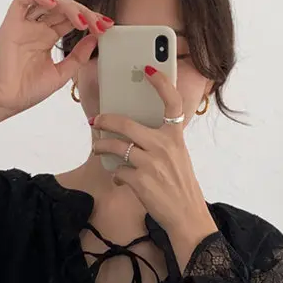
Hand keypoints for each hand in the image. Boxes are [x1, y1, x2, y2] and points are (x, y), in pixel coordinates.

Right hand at [0, 0, 112, 121]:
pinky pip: (23, 0)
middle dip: (85, 13)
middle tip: (100, 25)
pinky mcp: (11, 24)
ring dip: (68, 7)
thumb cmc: (28, 90)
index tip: (107, 27)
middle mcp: (38, 28)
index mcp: (48, 38)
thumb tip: (95, 38)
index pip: (72, 20)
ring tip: (82, 21)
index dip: (91, 20)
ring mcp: (25, 24)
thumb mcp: (61, 74)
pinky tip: (53, 5)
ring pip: (48, 2)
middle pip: (64, 9)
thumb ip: (78, 57)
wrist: (5, 101)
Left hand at [90, 67, 217, 259]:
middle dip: (106, 121)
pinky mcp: (140, 181)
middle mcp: (164, 146)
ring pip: (116, 147)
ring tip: (98, 148)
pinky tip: (120, 179)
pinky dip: (116, 175)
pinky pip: (118, 171)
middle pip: (126, 124)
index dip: (160, 82)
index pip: (171, 102)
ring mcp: (151, 164)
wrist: (186, 215)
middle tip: (96, 121)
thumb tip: (136, 133)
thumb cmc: (180, 186)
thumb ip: (162, 142)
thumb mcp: (178, 157)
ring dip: (102, 147)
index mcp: (175, 137)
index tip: (148, 68)